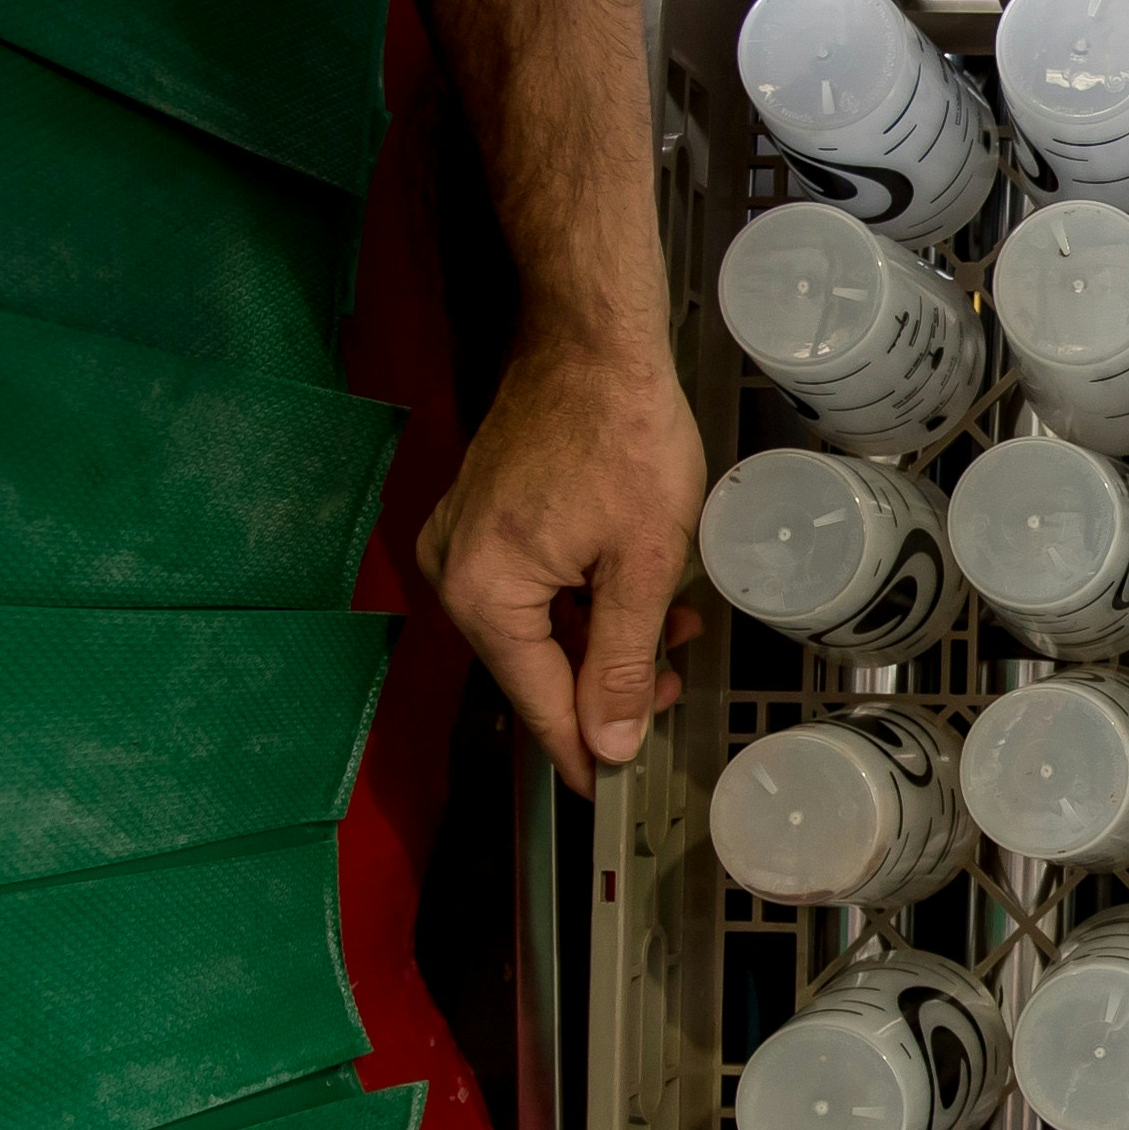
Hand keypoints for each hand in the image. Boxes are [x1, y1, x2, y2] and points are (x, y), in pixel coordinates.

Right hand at [418, 329, 708, 793]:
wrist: (592, 340)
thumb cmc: (622, 434)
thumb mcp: (642, 564)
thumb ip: (624, 663)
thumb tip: (612, 743)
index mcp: (483, 594)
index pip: (538, 704)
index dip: (584, 750)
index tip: (613, 789)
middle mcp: (454, 572)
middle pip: (533, 668)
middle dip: (607, 684)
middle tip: (674, 686)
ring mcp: (461, 540)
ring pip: (537, 627)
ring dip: (603, 639)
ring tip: (674, 628)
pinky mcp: (481, 516)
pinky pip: (528, 587)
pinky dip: (580, 600)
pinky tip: (635, 592)